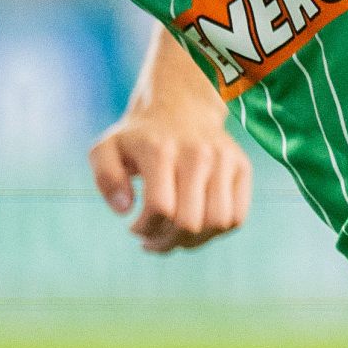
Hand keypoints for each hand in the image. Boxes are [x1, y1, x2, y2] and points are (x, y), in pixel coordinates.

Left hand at [90, 100, 253, 254]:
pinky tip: (197, 227)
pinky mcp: (241, 167)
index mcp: (160, 150)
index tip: (134, 228)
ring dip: (193, 242)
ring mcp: (223, 159)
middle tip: (154, 239)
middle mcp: (196, 153)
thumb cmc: (138, 138)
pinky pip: (237, 217)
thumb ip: (105, 177)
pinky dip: (216, 232)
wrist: (178, 106)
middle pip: (190, 221)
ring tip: (175, 237)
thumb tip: (124, 209)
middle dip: (167, 241)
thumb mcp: (106, 149)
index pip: (160, 207)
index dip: (145, 229)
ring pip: (217, 223)